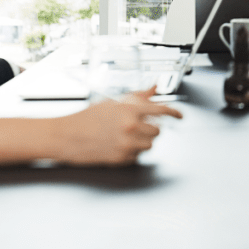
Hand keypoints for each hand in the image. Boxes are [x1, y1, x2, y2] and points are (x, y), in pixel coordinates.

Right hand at [58, 87, 181, 165]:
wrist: (67, 136)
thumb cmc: (87, 118)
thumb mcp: (113, 102)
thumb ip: (138, 96)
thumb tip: (154, 88)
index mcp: (130, 110)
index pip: (162, 110)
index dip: (175, 113)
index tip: (180, 115)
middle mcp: (131, 128)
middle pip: (158, 130)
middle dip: (150, 127)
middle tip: (136, 124)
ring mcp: (127, 145)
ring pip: (150, 144)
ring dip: (143, 140)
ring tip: (125, 134)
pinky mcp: (122, 159)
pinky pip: (138, 156)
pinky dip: (133, 151)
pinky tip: (118, 144)